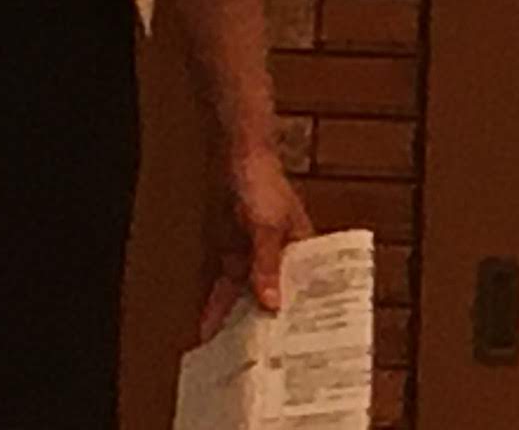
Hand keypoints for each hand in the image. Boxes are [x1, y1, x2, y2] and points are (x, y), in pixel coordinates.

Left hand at [195, 148, 312, 342]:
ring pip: (250, 296)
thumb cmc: (263, 186)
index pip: (310, 285)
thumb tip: (272, 305)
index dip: (307, 312)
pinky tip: (209, 327)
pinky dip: (218, 306)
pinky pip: (227, 288)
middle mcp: (284, 256)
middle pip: (278, 294)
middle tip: (264, 358)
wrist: (236, 159)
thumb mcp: (267, 228)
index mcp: (305, 246)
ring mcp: (257, 256)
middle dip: (271, 323)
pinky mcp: (234, 255)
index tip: (303, 342)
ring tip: (233, 352)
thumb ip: (266, 267)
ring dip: (240, 319)